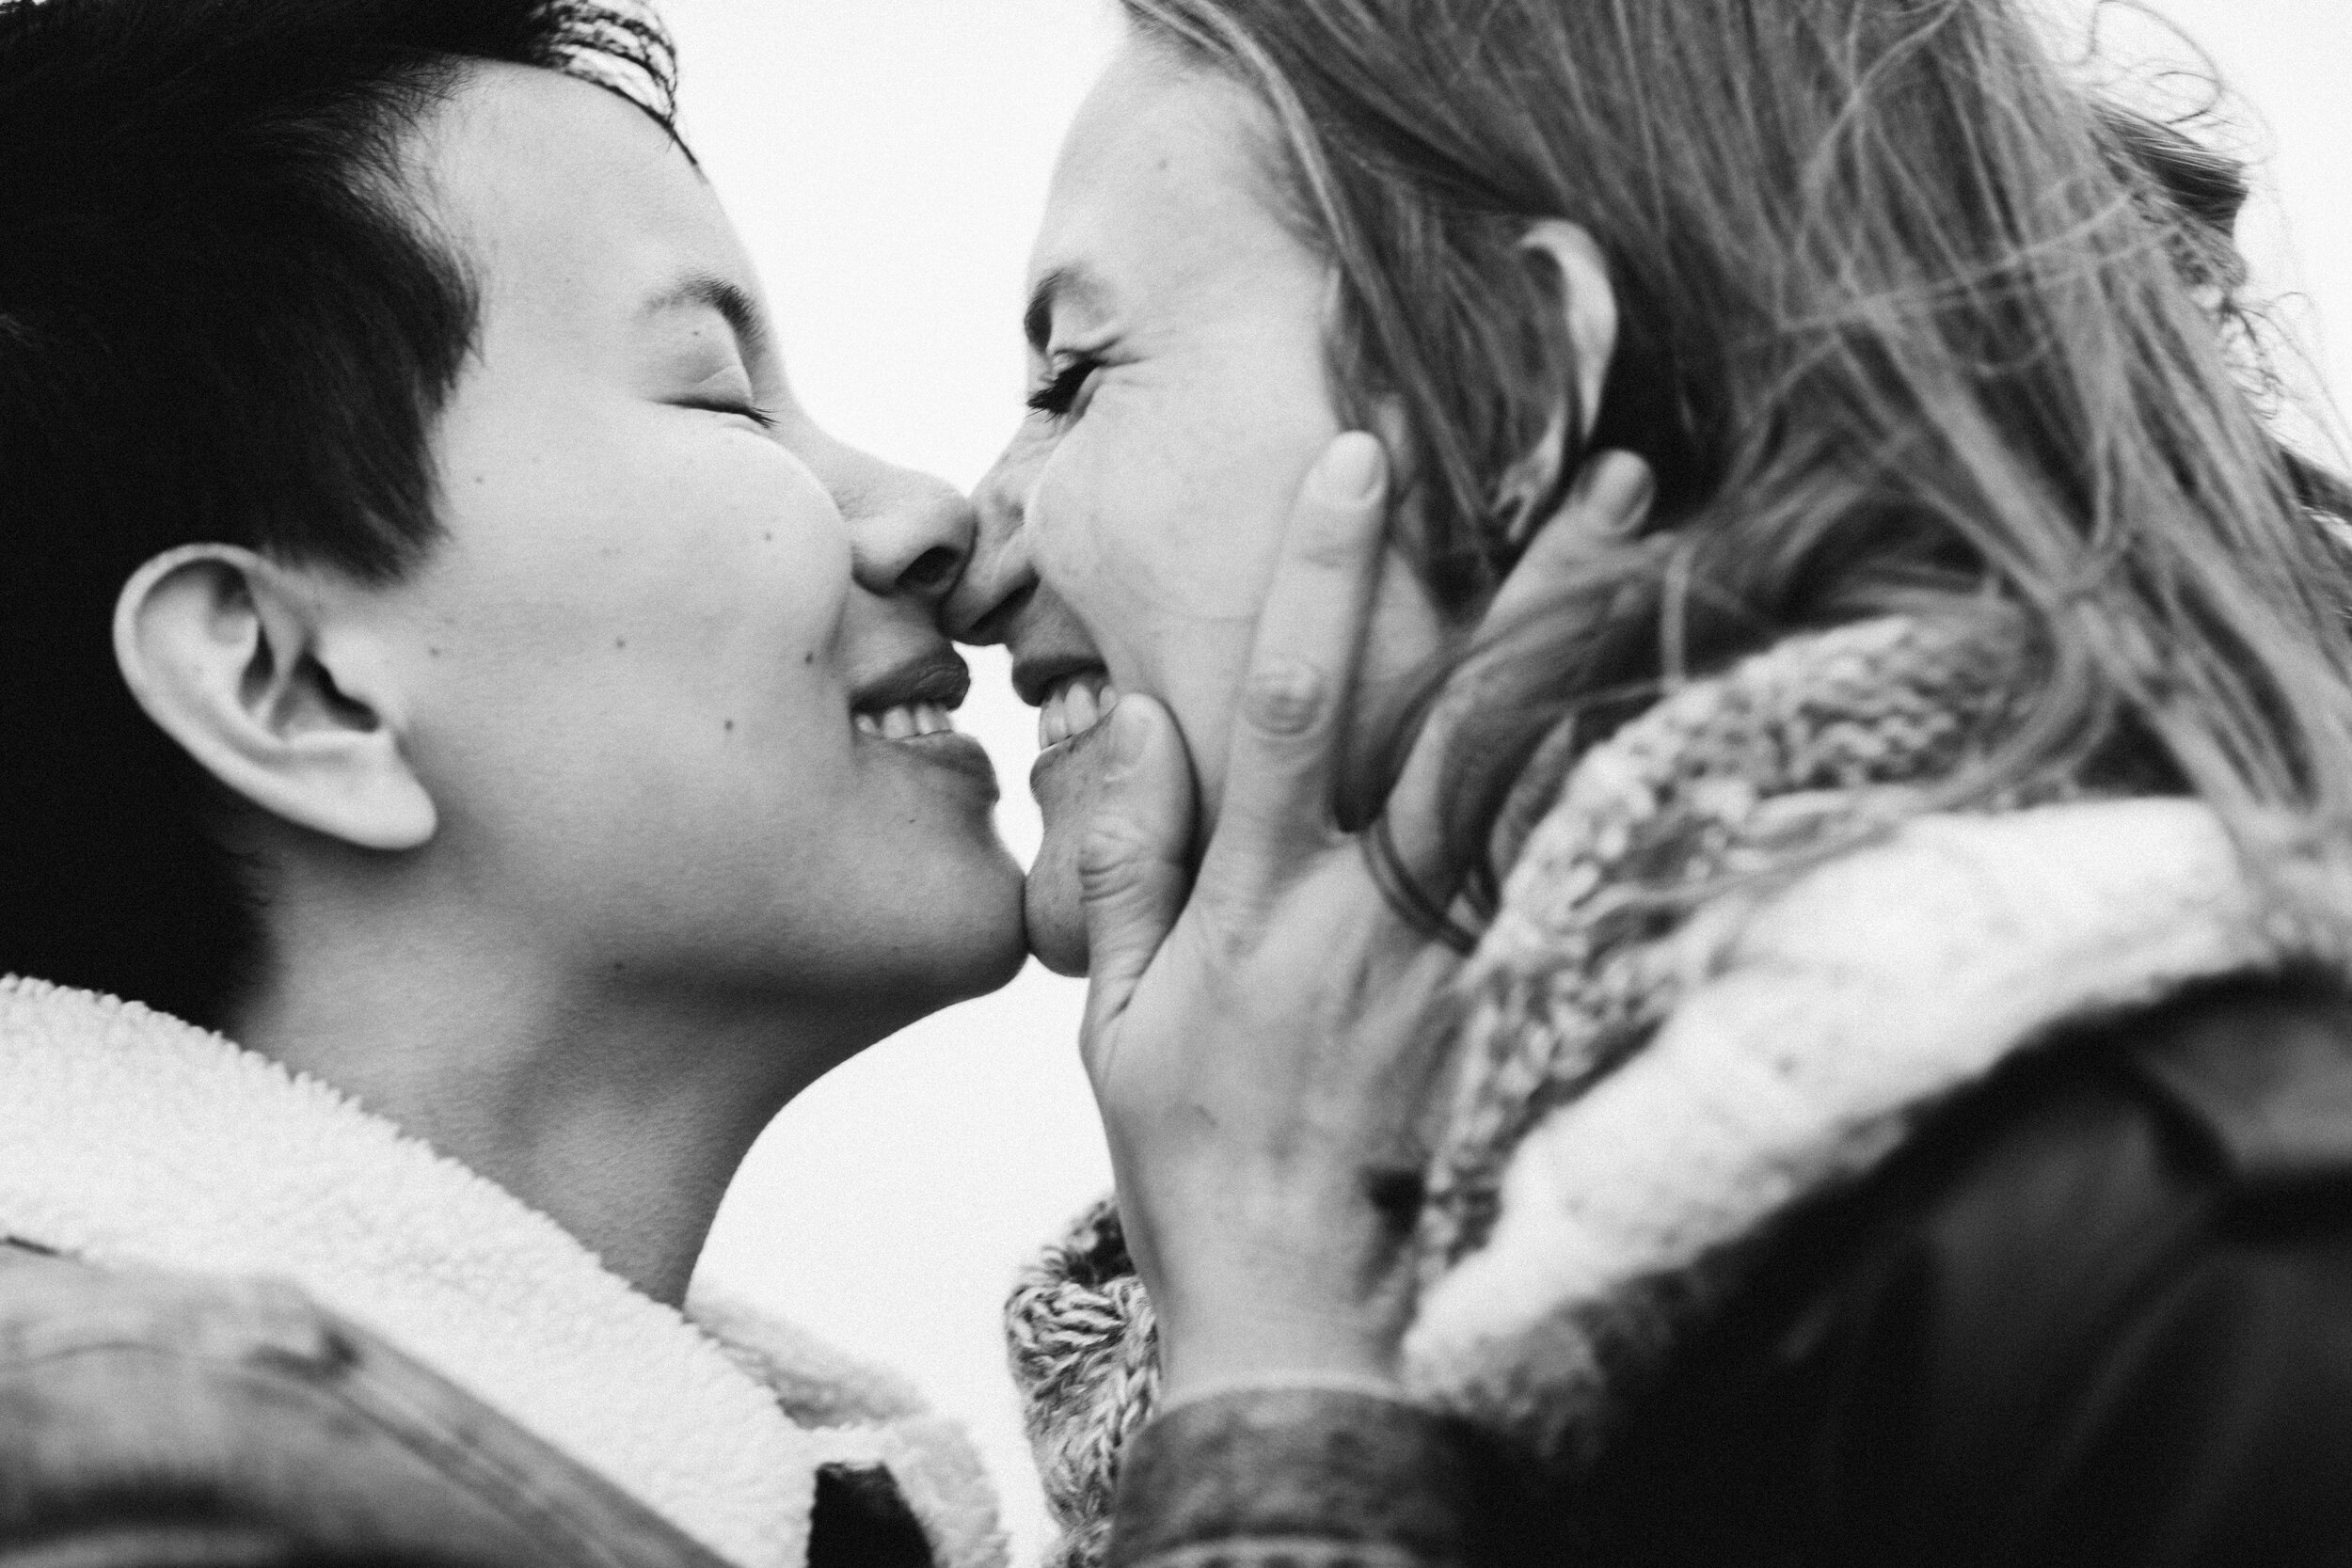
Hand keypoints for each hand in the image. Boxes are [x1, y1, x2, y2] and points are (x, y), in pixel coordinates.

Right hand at [1075, 432, 1653, 1401]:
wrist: (1298, 1313)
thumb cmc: (1193, 1161)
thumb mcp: (1112, 1019)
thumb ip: (1126, 861)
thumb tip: (1142, 721)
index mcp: (1257, 899)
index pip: (1289, 697)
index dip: (1321, 569)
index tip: (1358, 459)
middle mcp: (1369, 913)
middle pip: (1462, 718)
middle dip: (1535, 583)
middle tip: (1609, 472)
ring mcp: (1459, 965)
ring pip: (1546, 789)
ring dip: (1606, 664)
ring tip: (1673, 559)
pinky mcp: (1517, 1016)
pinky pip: (1585, 888)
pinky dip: (1639, 795)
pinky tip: (1691, 721)